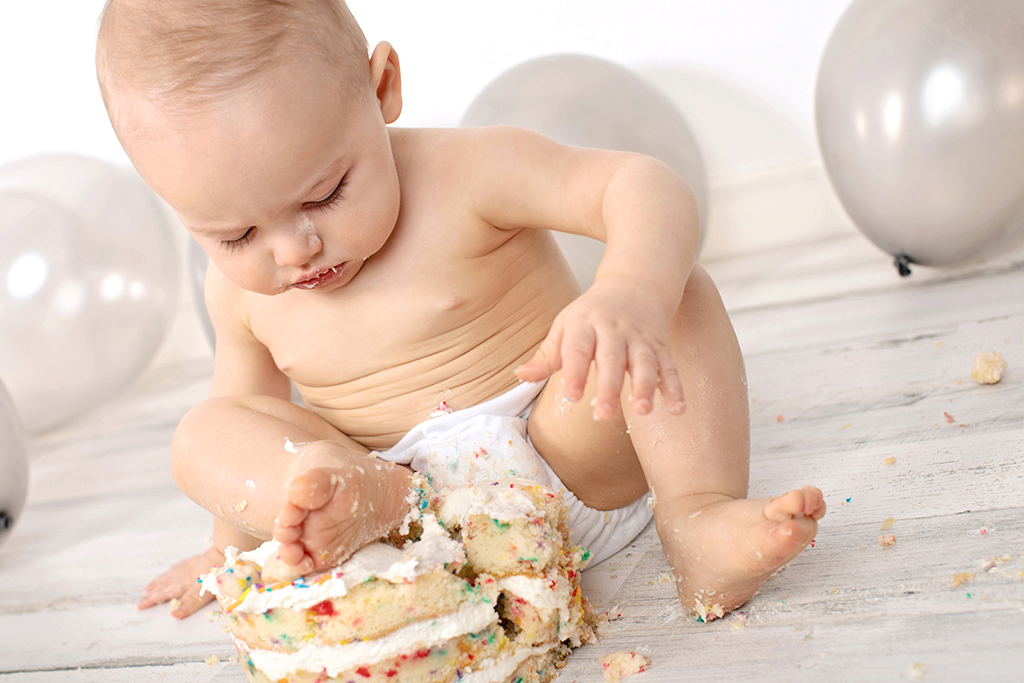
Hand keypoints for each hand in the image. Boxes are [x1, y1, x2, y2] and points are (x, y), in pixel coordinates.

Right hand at [137, 546, 222, 618]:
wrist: (227, 551)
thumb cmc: (219, 572)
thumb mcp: (207, 590)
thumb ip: (191, 602)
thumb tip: (174, 614)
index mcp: (185, 583)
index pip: (165, 594)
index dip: (152, 600)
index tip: (140, 606)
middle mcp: (184, 574)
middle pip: (164, 585)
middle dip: (152, 593)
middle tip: (142, 599)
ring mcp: (189, 566)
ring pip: (169, 575)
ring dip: (158, 582)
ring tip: (149, 587)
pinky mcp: (196, 560)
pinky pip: (178, 566)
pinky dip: (171, 571)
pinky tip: (171, 571)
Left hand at [515, 275, 686, 419]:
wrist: (636, 283)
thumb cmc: (592, 313)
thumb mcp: (566, 326)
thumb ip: (546, 356)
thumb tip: (520, 377)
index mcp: (584, 324)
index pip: (578, 349)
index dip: (575, 372)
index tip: (571, 397)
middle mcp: (614, 329)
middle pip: (613, 358)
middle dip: (610, 386)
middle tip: (604, 414)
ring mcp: (640, 337)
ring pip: (645, 362)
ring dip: (646, 387)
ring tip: (643, 411)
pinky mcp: (660, 345)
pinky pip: (670, 366)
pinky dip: (675, 387)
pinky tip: (678, 409)